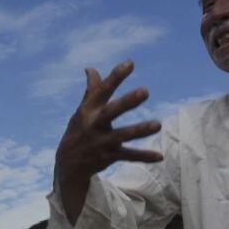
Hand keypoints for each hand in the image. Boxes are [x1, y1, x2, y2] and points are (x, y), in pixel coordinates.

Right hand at [55, 61, 161, 193]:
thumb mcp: (82, 111)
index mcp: (89, 110)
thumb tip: (90, 68)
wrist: (68, 164)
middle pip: (111, 112)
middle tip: (145, 91)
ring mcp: (102, 142)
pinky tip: (159, 156)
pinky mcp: (109, 156)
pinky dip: (143, 157)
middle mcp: (94, 125)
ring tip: (158, 124)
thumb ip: (92, 91)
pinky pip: (128, 156)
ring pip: (122, 135)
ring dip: (139, 130)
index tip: (130, 63)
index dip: (115, 77)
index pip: (102, 91)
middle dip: (127, 102)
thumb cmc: (79, 131)